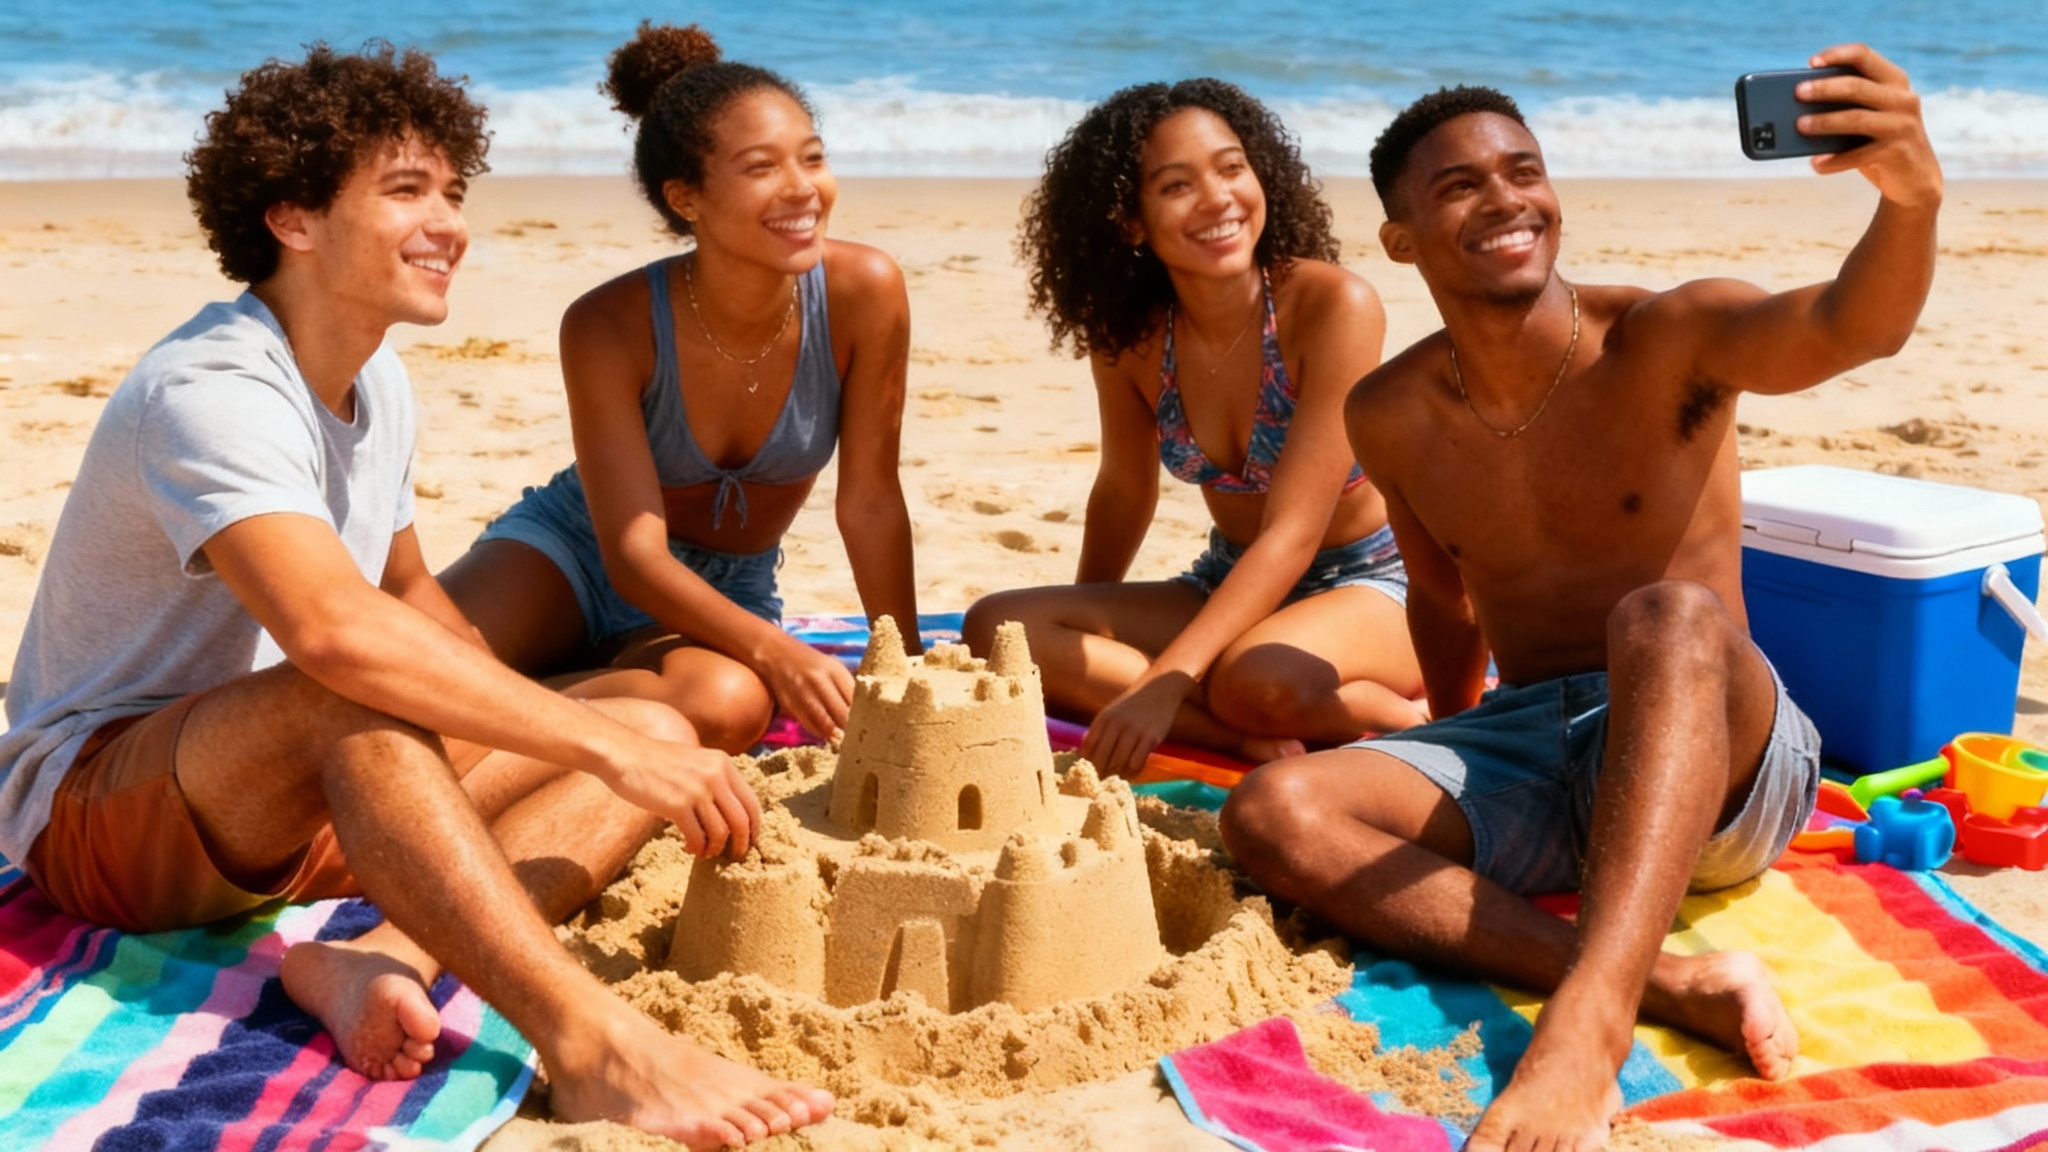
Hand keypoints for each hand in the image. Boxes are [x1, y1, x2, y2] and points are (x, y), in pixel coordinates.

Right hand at [606, 739, 762, 859]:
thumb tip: (729, 813)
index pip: (752, 802)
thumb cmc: (657, 761)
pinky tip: (688, 848)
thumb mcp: (696, 760)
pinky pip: (697, 837)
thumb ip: (714, 779)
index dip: (754, 827)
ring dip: (714, 849)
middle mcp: (715, 775)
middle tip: (734, 856)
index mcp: (723, 764)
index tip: (750, 842)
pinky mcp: (677, 805)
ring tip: (705, 852)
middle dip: (741, 844)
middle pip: (742, 821)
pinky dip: (696, 848)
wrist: (624, 753)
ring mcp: (697, 790)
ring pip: (721, 832)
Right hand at [757, 634, 854, 741]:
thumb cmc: (811, 664)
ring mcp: (804, 693)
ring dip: (836, 734)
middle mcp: (819, 681)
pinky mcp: (791, 704)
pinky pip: (810, 724)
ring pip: (826, 722)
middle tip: (859, 738)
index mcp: (835, 671)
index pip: (856, 699)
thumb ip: (847, 688)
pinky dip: (821, 732)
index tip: (870, 726)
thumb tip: (864, 714)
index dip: (864, 715)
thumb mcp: (833, 669)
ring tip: (844, 741)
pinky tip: (828, 735)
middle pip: (843, 713)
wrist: (775, 653)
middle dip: (852, 728)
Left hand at [1082, 672, 1193, 777]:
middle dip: (1100, 773)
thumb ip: (1099, 731)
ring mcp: (1134, 730)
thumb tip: (1082, 753)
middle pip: (1101, 758)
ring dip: (1117, 774)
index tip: (1089, 774)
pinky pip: (1137, 762)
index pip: (1088, 747)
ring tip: (1117, 779)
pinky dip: (1133, 770)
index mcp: (1103, 718)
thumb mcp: (1111, 712)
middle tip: (1102, 783)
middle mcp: (1116, 724)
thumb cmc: (1133, 705)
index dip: (1087, 763)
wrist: (1159, 688)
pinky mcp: (1151, 737)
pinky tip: (1133, 769)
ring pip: (1119, 763)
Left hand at [1799, 44, 1941, 208]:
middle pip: (1856, 86)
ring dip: (1825, 122)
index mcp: (1894, 80)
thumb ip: (1845, 104)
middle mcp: (1902, 98)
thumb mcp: (1868, 115)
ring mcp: (1902, 126)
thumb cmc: (1878, 140)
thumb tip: (1796, 107)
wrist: (1914, 177)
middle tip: (1798, 93)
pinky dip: (1834, 160)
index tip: (1811, 62)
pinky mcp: (1897, 153)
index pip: (1864, 56)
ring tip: (1799, 126)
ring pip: (1857, 118)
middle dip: (1824, 88)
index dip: (1837, 55)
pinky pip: (1858, 155)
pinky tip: (1815, 164)